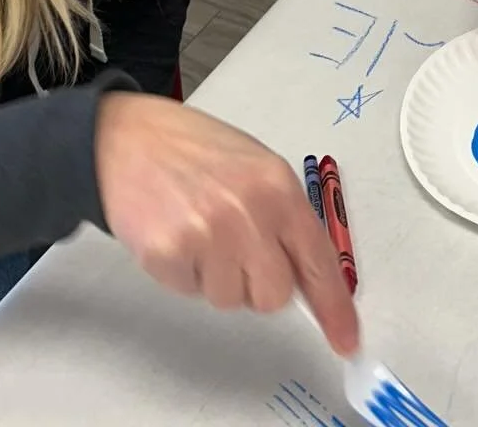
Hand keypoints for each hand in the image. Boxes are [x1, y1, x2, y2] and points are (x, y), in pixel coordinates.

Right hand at [95, 93, 357, 353]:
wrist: (132, 138)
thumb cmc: (198, 152)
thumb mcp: (258, 170)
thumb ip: (285, 219)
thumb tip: (307, 277)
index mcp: (279, 187)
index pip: (319, 259)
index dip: (334, 307)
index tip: (346, 340)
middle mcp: (250, 212)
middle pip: (275, 295)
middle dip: (258, 285)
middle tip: (236, 251)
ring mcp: (208, 234)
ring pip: (231, 299)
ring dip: (217, 277)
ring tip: (199, 231)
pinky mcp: (168, 253)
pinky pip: (190, 293)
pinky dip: (184, 273)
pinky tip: (176, 234)